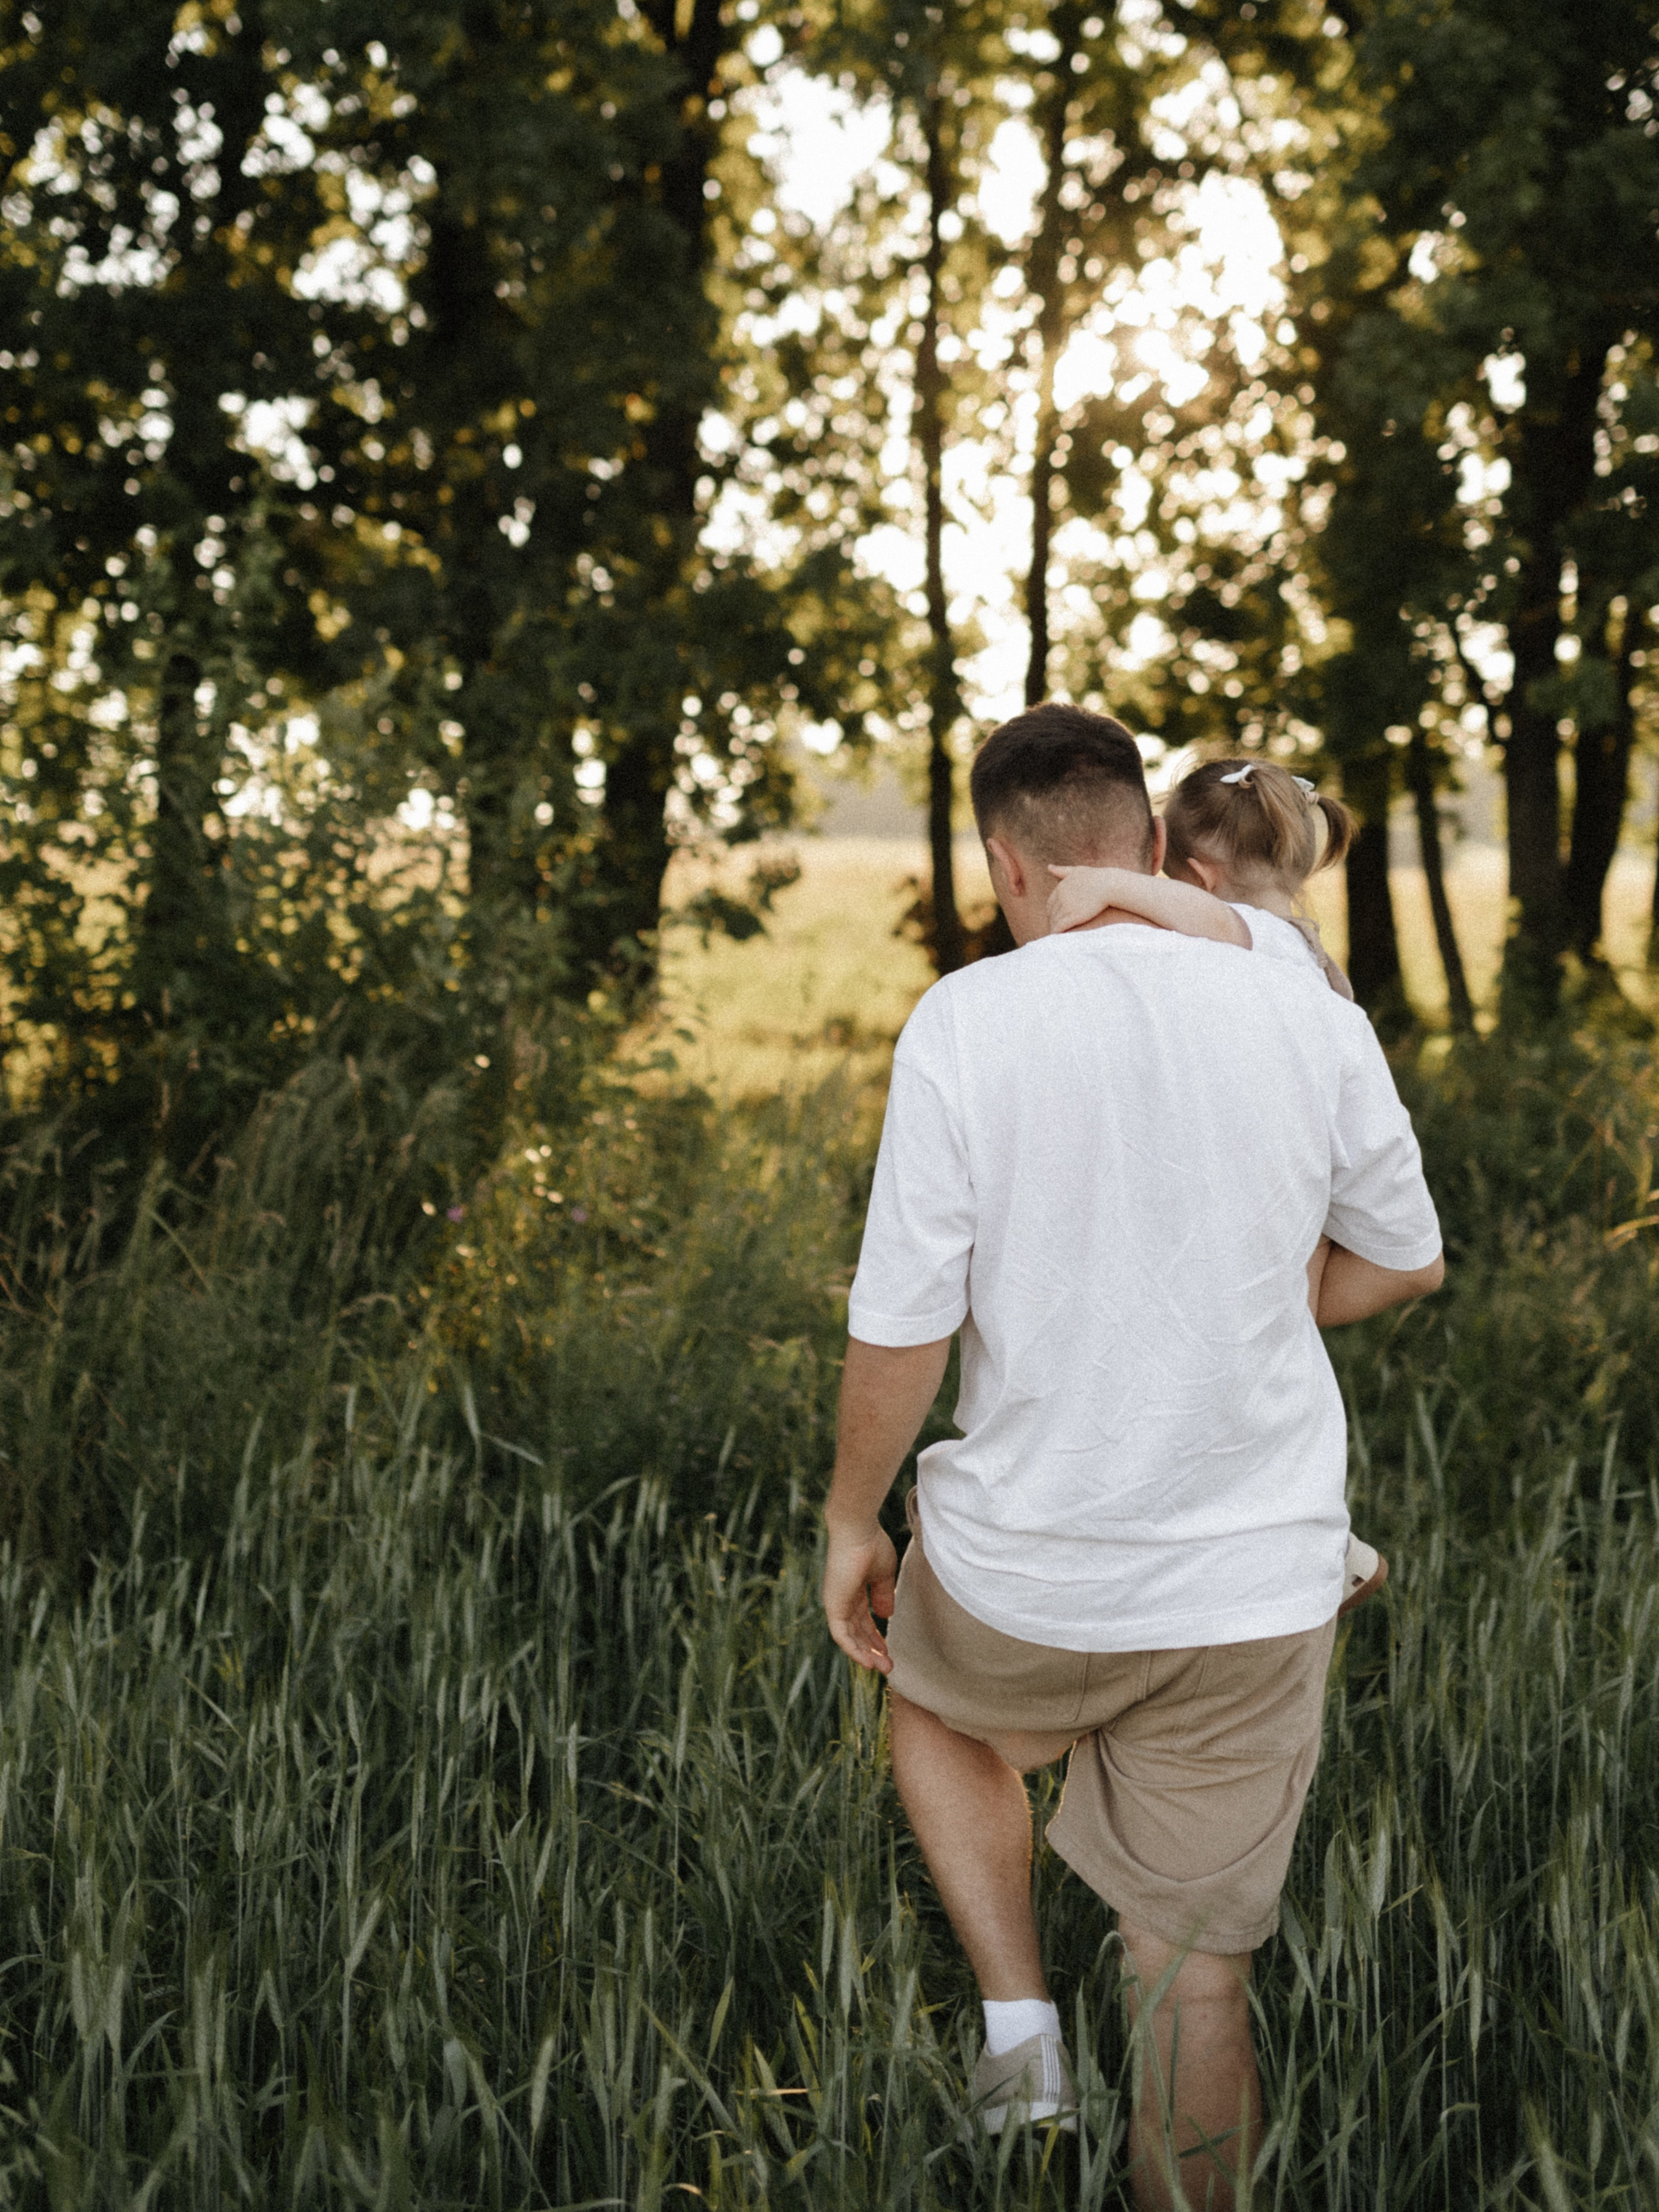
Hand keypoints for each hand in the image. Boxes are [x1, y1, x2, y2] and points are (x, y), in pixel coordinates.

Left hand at [821, 1517, 899, 1673]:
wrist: (858, 1530)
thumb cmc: (872, 1545)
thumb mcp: (883, 1575)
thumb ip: (883, 1596)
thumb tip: (886, 1616)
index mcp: (853, 1589)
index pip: (863, 1619)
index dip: (876, 1635)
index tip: (889, 1649)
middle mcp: (842, 1598)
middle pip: (857, 1631)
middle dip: (873, 1649)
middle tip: (889, 1666)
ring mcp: (836, 1602)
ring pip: (849, 1637)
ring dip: (866, 1654)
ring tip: (883, 1668)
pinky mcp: (833, 1606)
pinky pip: (841, 1635)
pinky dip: (854, 1650)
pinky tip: (868, 1662)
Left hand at [1046, 864, 1121, 933]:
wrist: (1109, 884)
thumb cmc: (1096, 877)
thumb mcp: (1077, 871)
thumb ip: (1062, 871)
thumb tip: (1049, 867)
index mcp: (1061, 887)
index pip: (1050, 903)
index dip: (1052, 911)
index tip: (1055, 917)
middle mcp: (1061, 897)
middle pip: (1051, 912)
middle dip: (1052, 920)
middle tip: (1055, 928)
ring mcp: (1066, 907)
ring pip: (1055, 920)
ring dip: (1054, 927)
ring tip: (1056, 935)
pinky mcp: (1073, 916)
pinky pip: (1060, 926)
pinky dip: (1056, 932)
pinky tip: (1056, 937)